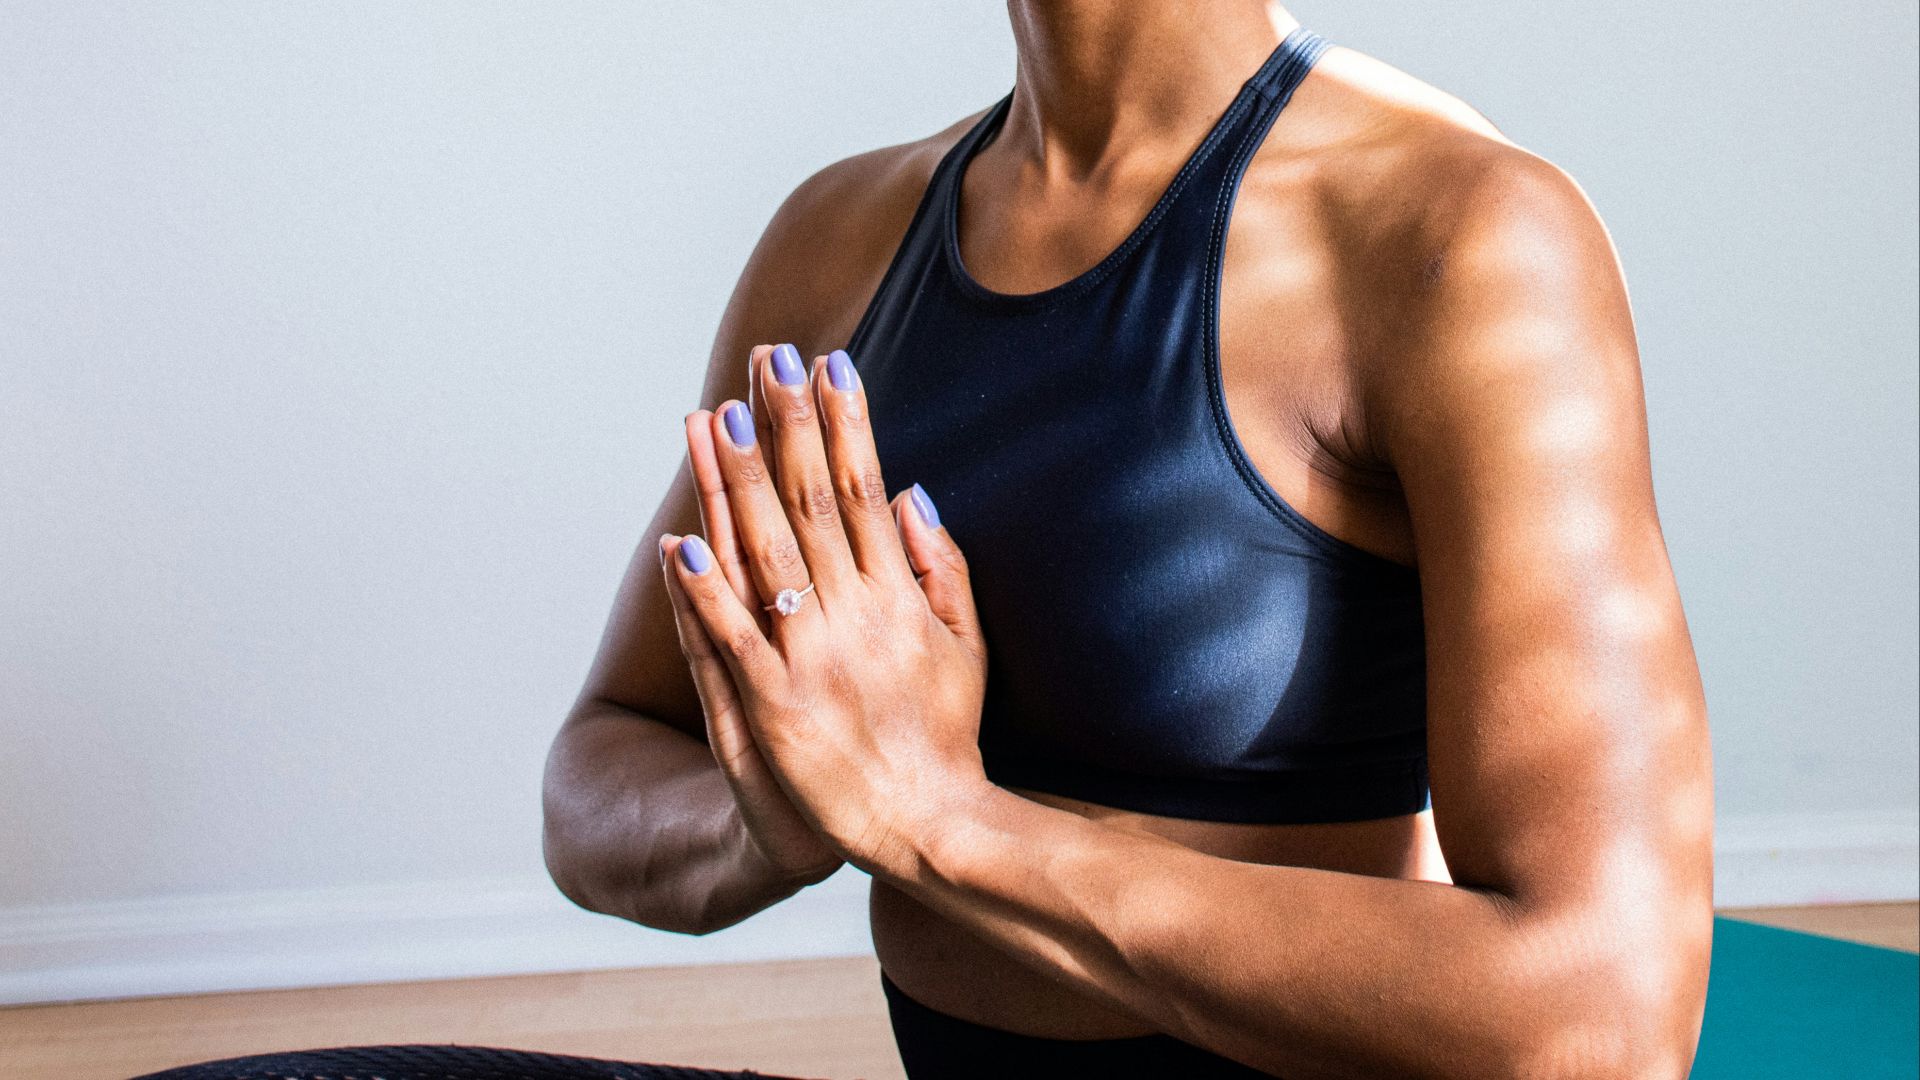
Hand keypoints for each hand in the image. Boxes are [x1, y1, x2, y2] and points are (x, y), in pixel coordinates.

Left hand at [662, 343, 990, 878]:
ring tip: (716, 419)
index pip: (863, 489)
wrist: (931, 826)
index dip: (844, 423)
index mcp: (900, 597)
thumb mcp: (967, 646)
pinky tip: (680, 542)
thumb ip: (942, 569)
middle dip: (789, 427)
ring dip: (738, 486)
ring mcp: (813, 662)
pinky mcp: (776, 710)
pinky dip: (706, 594)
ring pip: (767, 558)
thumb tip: (910, 494)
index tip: (828, 362)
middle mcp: (857, 617)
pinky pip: (733, 643)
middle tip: (767, 361)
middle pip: (811, 505)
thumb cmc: (945, 737)